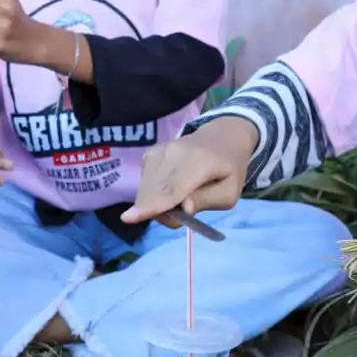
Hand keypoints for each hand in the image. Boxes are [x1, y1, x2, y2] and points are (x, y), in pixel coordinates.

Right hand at [122, 117, 257, 226]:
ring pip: (146, 188)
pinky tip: (169, 189)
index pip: (172, 188)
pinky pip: (144, 182)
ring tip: (179, 201)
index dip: (151, 205)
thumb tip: (183, 208)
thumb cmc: (227, 169)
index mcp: (200, 161)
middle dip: (160, 213)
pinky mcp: (150, 153)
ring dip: (156, 204)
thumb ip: (207, 200)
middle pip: (154, 192)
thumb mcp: (229, 192)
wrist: (221, 138)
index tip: (128, 218)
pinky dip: (153, 193)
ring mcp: (160, 150)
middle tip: (180, 217)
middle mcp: (175, 152)